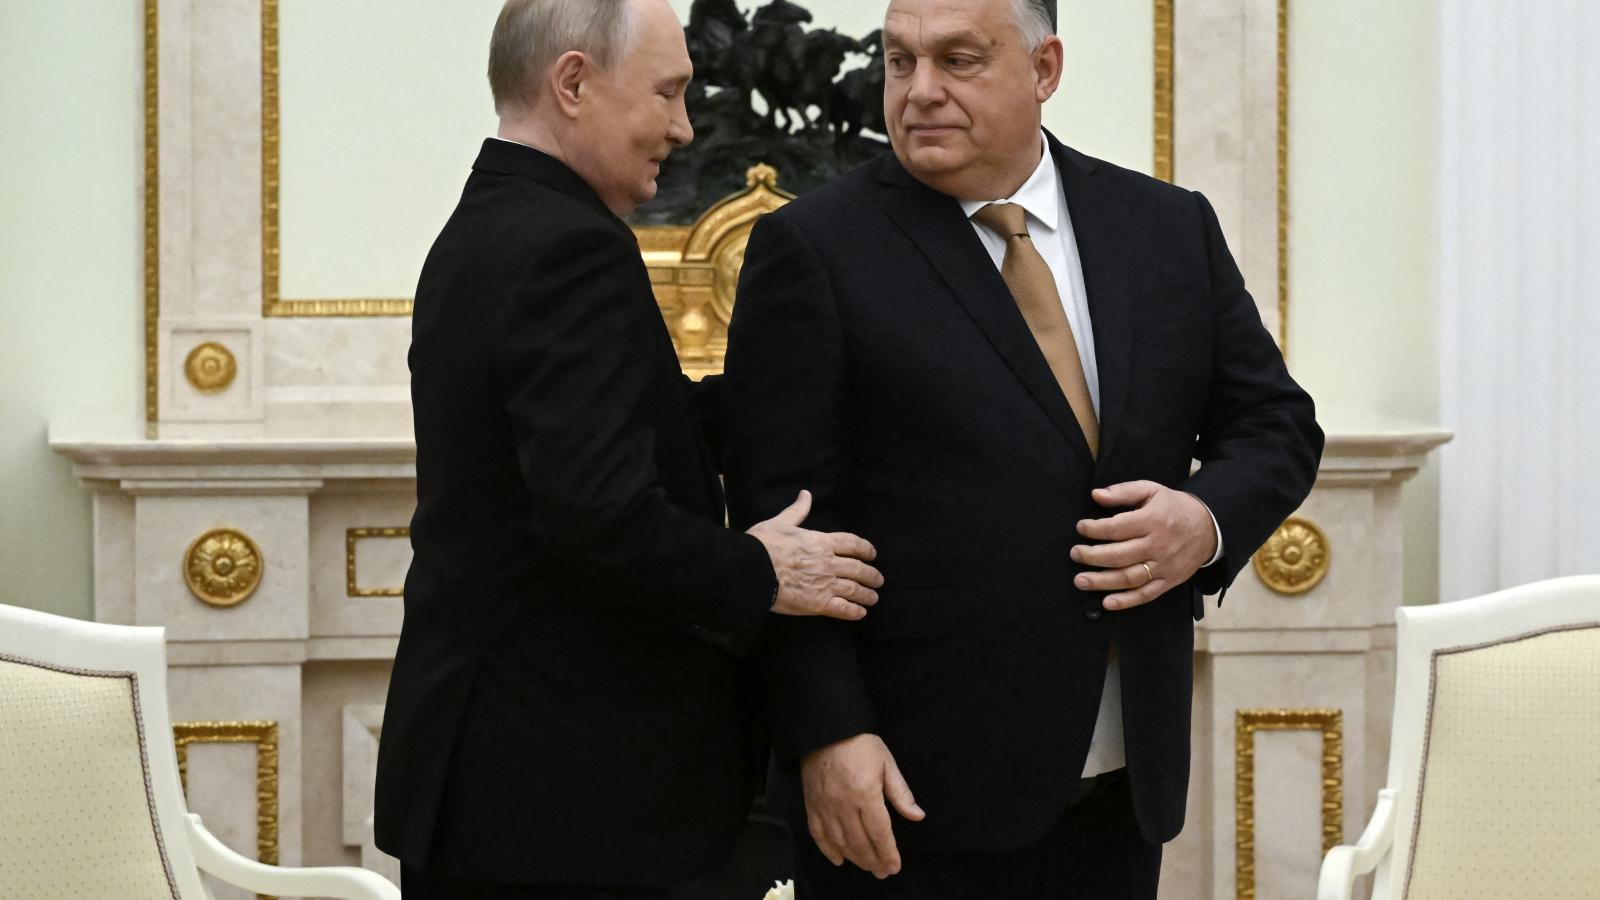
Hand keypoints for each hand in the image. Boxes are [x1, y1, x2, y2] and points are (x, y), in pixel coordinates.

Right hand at [748, 491, 883, 620]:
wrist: (751, 571)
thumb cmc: (762, 545)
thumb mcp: (780, 522)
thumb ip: (797, 511)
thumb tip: (806, 494)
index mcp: (821, 542)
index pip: (852, 543)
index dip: (865, 549)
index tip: (872, 554)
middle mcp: (828, 562)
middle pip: (858, 568)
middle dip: (871, 575)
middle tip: (878, 580)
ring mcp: (825, 584)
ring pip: (854, 589)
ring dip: (866, 594)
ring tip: (873, 598)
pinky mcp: (817, 603)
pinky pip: (842, 608)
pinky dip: (854, 611)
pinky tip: (860, 613)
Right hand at [801, 733, 925, 878]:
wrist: (826, 729)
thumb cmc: (861, 744)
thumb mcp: (887, 763)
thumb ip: (901, 793)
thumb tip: (917, 816)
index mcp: (866, 794)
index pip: (879, 833)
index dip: (888, 853)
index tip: (894, 866)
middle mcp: (844, 805)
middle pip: (860, 843)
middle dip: (873, 861)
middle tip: (883, 872)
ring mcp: (825, 807)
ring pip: (840, 842)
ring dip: (855, 859)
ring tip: (867, 867)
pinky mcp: (812, 805)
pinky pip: (818, 834)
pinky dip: (828, 850)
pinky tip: (839, 860)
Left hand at [1071, 481, 1217, 610]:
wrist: (1208, 527)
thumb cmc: (1173, 507)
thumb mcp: (1151, 490)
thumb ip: (1123, 492)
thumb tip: (1096, 495)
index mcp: (1153, 520)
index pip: (1117, 528)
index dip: (1095, 529)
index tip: (1080, 527)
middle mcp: (1158, 545)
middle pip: (1120, 555)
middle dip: (1093, 556)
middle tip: (1075, 554)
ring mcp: (1164, 566)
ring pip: (1129, 578)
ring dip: (1102, 582)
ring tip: (1080, 580)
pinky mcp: (1168, 581)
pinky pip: (1146, 594)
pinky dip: (1126, 601)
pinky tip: (1107, 602)